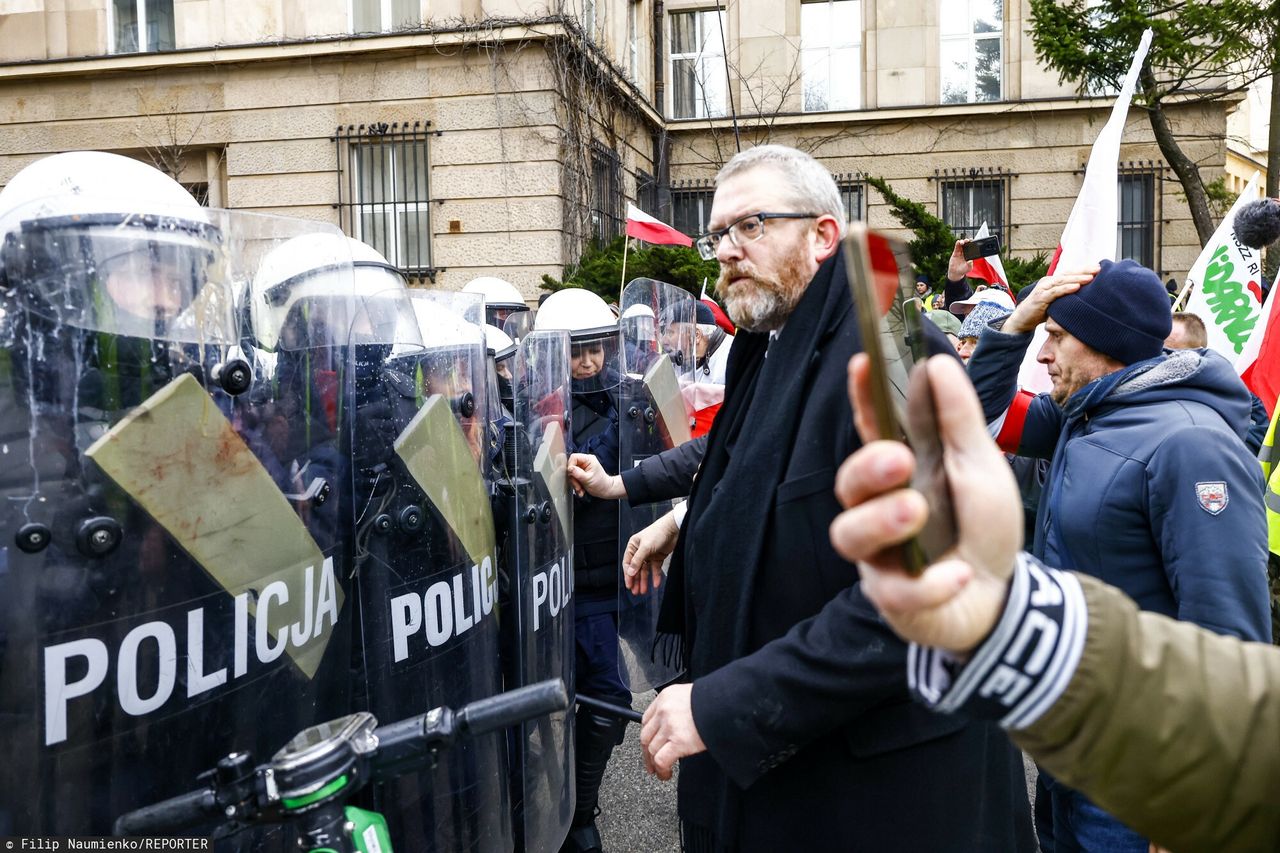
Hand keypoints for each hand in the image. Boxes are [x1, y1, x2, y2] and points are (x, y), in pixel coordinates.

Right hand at [567, 453, 625, 498]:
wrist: (605, 490)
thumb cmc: (600, 484)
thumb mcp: (588, 479)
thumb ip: (578, 473)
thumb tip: (569, 468)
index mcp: (588, 459)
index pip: (574, 457)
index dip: (570, 465)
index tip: (571, 475)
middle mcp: (585, 462)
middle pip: (571, 466)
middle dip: (573, 478)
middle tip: (578, 486)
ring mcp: (583, 467)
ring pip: (571, 473)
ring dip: (575, 483)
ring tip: (580, 489)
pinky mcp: (581, 473)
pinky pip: (574, 477)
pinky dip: (576, 485)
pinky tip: (581, 490)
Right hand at [622, 511, 678, 594]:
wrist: (674, 528)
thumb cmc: (657, 533)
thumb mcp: (646, 547)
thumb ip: (638, 560)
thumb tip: (630, 573)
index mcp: (633, 546)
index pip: (628, 563)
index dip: (628, 575)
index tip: (629, 585)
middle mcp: (640, 551)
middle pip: (636, 568)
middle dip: (636, 580)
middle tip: (635, 592)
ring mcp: (649, 554)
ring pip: (645, 570)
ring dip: (644, 581)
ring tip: (643, 591)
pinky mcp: (658, 557)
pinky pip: (655, 569)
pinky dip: (655, 576)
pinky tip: (656, 584)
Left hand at [640, 684, 705, 779]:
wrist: (726, 704)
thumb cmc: (714, 701)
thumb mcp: (690, 697)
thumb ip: (677, 708)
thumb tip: (674, 726)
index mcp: (665, 697)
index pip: (646, 719)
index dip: (647, 735)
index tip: (648, 744)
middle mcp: (663, 710)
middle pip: (646, 736)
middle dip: (647, 753)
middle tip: (650, 763)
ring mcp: (669, 726)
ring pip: (652, 750)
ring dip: (654, 764)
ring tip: (661, 772)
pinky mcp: (678, 741)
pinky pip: (661, 760)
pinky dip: (662, 770)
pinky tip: (666, 774)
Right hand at [830, 354, 1021, 653]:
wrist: (1002, 597)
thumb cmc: (981, 526)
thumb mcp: (980, 468)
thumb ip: (959, 421)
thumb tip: (937, 365)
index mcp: (898, 471)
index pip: (871, 428)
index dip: (862, 397)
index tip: (862, 362)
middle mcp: (876, 508)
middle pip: (847, 484)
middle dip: (867, 468)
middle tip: (900, 459)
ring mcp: (877, 554)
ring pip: (849, 535)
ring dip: (882, 521)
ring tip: (917, 512)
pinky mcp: (891, 597)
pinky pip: (894, 590)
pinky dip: (929, 583)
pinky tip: (957, 575)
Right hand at [947, 239, 973, 281]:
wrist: (955, 273)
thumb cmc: (963, 270)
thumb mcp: (969, 268)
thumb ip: (970, 264)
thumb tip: (971, 260)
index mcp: (969, 255)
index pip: (971, 248)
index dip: (972, 244)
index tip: (973, 242)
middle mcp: (965, 253)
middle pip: (967, 245)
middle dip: (968, 241)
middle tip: (969, 240)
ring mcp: (960, 253)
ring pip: (961, 245)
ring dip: (962, 242)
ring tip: (963, 242)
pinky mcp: (955, 253)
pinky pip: (956, 247)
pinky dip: (957, 244)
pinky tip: (958, 242)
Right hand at [1001, 266, 1098, 333]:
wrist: (1021, 320)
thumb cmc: (1040, 311)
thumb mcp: (1056, 303)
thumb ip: (1067, 298)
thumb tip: (1086, 298)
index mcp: (1053, 282)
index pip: (1070, 273)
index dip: (1084, 269)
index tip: (1099, 268)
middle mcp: (1048, 282)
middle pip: (1068, 274)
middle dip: (1084, 271)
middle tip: (1098, 268)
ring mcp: (1043, 288)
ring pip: (1063, 281)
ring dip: (1077, 278)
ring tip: (1090, 277)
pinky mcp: (1040, 297)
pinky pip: (1055, 292)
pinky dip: (1066, 288)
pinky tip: (1076, 287)